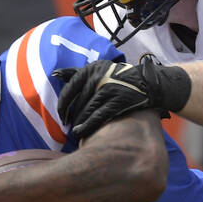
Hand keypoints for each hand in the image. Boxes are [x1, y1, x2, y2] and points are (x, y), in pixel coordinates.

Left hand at [54, 55, 187, 138]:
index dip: (63, 105)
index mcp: (91, 70)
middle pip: (78, 103)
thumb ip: (77, 72)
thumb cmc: (119, 77)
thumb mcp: (99, 69)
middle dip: (72, 116)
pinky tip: (81, 132)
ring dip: (79, 123)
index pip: (69, 89)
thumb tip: (54, 74)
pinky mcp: (118, 101)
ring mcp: (108, 90)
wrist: (147, 83)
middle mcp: (98, 78)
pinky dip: (87, 126)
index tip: (61, 115)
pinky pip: (98, 116)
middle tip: (69, 126)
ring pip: (86, 111)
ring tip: (75, 132)